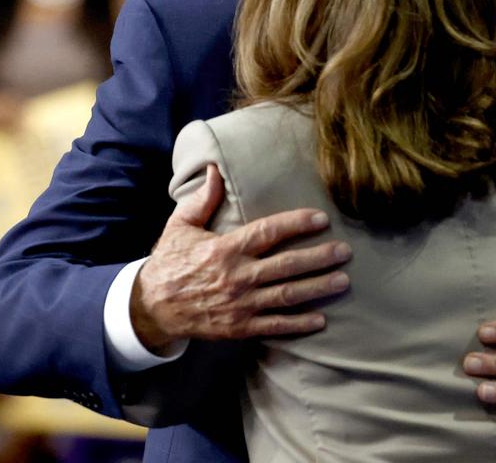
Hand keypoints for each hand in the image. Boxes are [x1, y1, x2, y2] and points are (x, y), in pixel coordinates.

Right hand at [131, 165, 352, 350]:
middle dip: (319, 258)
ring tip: (343, 281)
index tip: (321, 218)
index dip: (296, 224)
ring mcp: (241, 304)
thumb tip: (213, 169)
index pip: (268, 232)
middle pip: (287, 265)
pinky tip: (321, 319)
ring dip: (318, 288)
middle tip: (345, 251)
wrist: (150, 308)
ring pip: (287, 295)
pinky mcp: (239, 327)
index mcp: (225, 249)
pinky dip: (298, 324)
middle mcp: (237, 276)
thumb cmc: (169, 262)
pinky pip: (274, 325)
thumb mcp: (180, 226)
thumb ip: (202, 199)